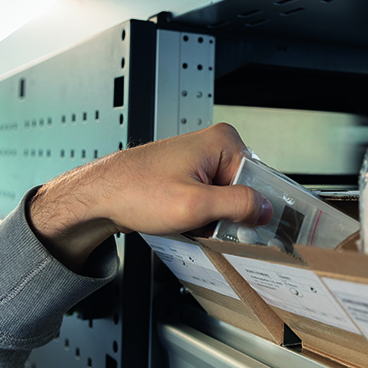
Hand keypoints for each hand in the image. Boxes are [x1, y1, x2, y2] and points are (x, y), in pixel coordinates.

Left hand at [27, 123, 272, 271]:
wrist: (99, 197)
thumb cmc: (135, 192)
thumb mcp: (195, 206)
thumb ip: (238, 206)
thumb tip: (267, 209)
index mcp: (223, 142)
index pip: (259, 182)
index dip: (247, 210)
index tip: (234, 226)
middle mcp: (213, 145)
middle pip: (241, 192)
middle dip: (223, 216)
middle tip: (200, 222)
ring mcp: (200, 160)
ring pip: (223, 201)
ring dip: (208, 219)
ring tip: (184, 219)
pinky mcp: (188, 175)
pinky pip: (207, 202)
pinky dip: (197, 217)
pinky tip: (179, 218)